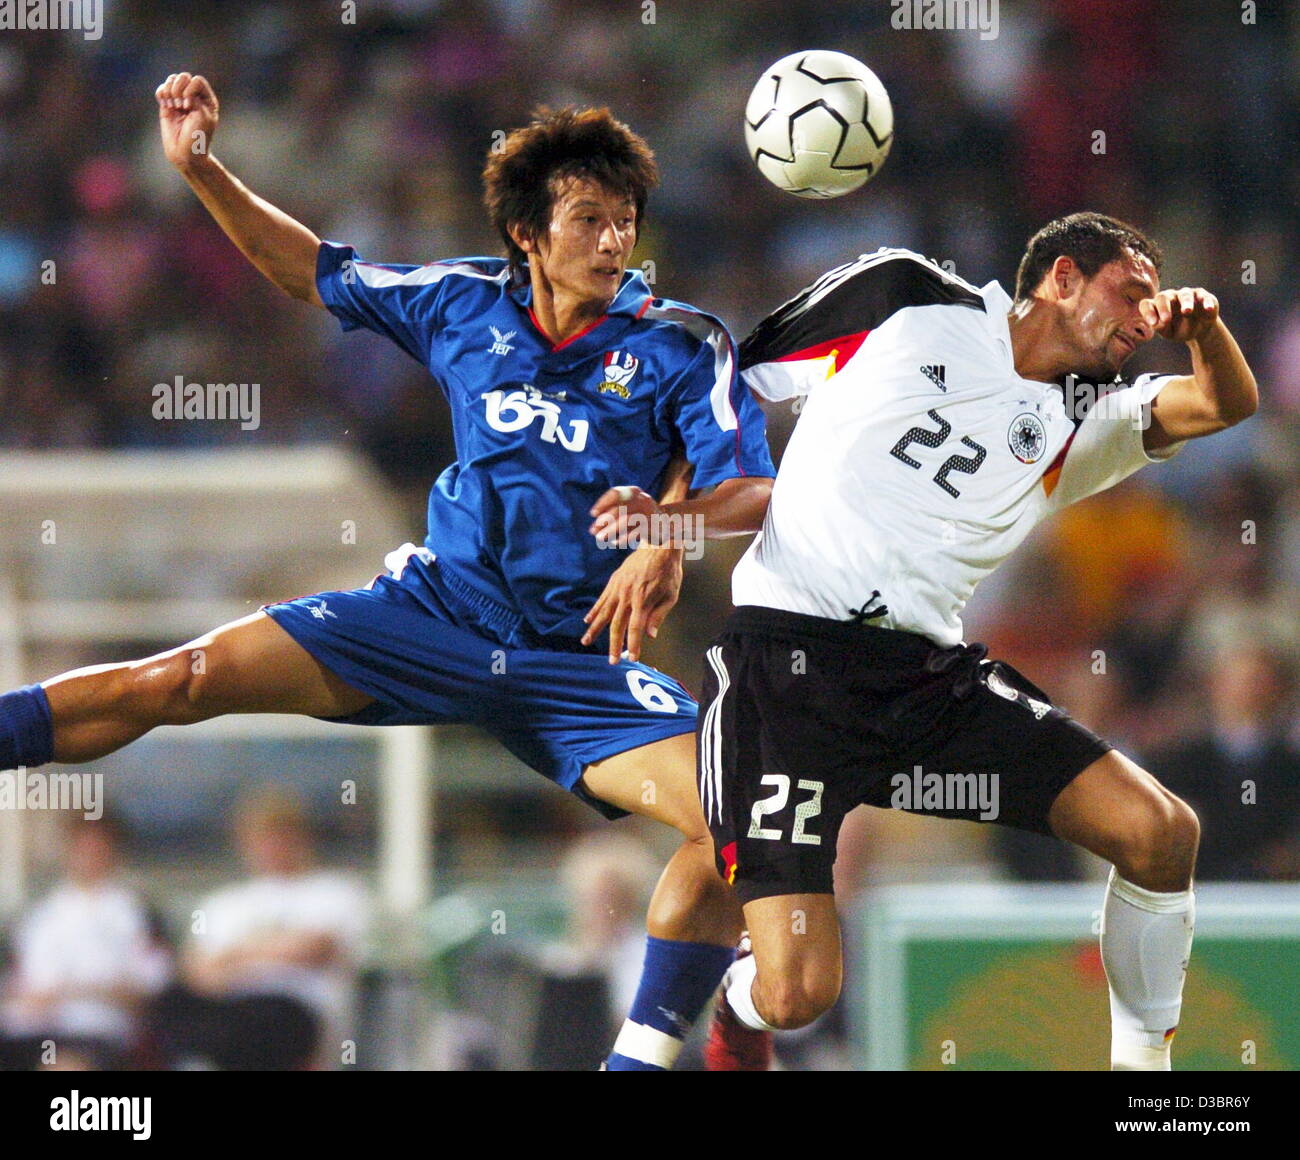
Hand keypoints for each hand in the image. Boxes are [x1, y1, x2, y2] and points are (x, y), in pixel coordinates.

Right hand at [157, 72, 219, 170]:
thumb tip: (177, 84)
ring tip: (174, 106)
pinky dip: (161, 94)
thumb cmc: (198, 136)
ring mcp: (180, 100)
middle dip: (179, 89)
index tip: (190, 107)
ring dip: (170, 91)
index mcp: (207, 99)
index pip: (197, 80)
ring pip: (171, 80)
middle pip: (183, 77)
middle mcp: (194, 97)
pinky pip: (161, 89)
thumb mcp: (202, 115)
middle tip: (181, 107)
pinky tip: (166, 106)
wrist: (185, 153)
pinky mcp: (167, 105)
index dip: (191, 90)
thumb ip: (193, 95)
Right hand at [582, 544, 683, 663]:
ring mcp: (618, 588)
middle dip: (613, 645)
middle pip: (617, 626)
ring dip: (595, 630)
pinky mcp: (614, 582)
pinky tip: (587, 621)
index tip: (631, 659)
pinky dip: (594, 611)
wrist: (659, 546)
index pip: (635, 630)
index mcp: (643, 601)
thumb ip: (659, 616)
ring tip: (586, 642)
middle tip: (612, 661)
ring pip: (604, 613)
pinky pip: (601, 599)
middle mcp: (627, 596)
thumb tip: (650, 636)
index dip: (633, 646)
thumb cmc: (669, 572)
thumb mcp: (671, 596)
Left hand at [589, 484, 659, 547]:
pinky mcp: (653, 526)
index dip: (603, 503)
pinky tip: (616, 542)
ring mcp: (648, 512)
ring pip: (626, 520)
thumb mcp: (627, 510)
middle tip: (593, 531)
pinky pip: (636, 532)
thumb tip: (593, 529)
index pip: (616, 493)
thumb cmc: (640, 516)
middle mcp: (642, 499)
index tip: (592, 513)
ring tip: (601, 538)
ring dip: (611, 530)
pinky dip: (623, 538)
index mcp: (634, 492)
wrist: (666, 523)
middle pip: (619, 508)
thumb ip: (611, 517)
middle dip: (604, 521)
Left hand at [1139, 287, 1219, 343]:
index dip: (1148, 312)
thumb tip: (1158, 323)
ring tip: (1187, 311)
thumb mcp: (1169, 332)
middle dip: (1163, 307)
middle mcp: (1170, 297)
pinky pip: (1204, 297)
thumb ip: (1162, 327)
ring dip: (1186, 302)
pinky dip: (1206, 302)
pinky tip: (1208, 308)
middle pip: (1162, 297)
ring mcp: (1187, 295)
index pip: (1147, 304)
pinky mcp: (1203, 296)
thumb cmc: (1179, 329)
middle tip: (1166, 320)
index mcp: (1158, 306)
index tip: (1152, 324)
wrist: (1199, 330)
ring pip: (1185, 295)